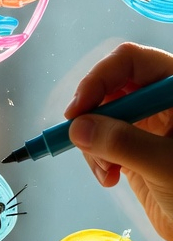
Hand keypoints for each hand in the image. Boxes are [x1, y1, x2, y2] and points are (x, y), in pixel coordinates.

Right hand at [65, 42, 172, 240]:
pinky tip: (110, 178)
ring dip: (93, 144)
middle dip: (92, 115)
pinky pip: (103, 143)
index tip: (78, 111)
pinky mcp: (135, 149)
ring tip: (106, 172)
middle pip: (111, 87)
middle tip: (80, 140)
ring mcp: (148, 125)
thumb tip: (78, 128)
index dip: (100, 79)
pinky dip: (97, 160)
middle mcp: (161, 101)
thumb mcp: (164, 164)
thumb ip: (123, 142)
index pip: (131, 62)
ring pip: (101, 117)